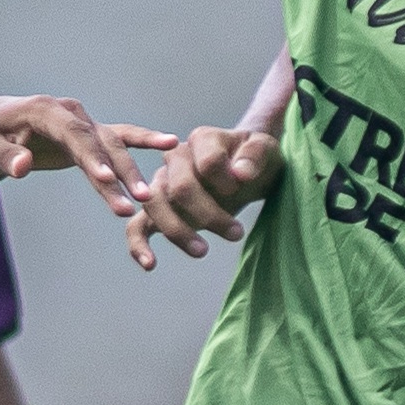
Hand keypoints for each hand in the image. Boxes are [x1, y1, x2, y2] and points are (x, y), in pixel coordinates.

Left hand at [0, 95, 176, 262]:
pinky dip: (142, 143)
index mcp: (45, 110)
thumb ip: (3, 157)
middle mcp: (70, 113)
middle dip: (118, 171)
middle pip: (99, 142)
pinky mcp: (87, 136)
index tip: (104, 180)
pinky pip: (117, 141)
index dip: (90, 157)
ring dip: (129, 172)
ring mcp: (82, 122)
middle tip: (136, 200)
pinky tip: (170, 144)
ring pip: (112, 146)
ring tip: (146, 198)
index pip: (73, 135)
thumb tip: (21, 169)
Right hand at [131, 124, 282, 261]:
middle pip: (179, 187)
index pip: (208, 162)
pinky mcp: (158, 209)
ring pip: (154, 205)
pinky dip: (139, 245)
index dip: (226, 181)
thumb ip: (256, 155)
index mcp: (202, 139)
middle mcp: (176, 158)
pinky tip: (150, 265)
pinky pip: (137, 226)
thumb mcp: (267, 150)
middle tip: (236, 233)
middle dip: (208, 214)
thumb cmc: (254, 160)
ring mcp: (162, 183)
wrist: (247, 171)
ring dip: (178, 231)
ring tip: (202, 251)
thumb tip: (240, 174)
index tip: (242, 187)